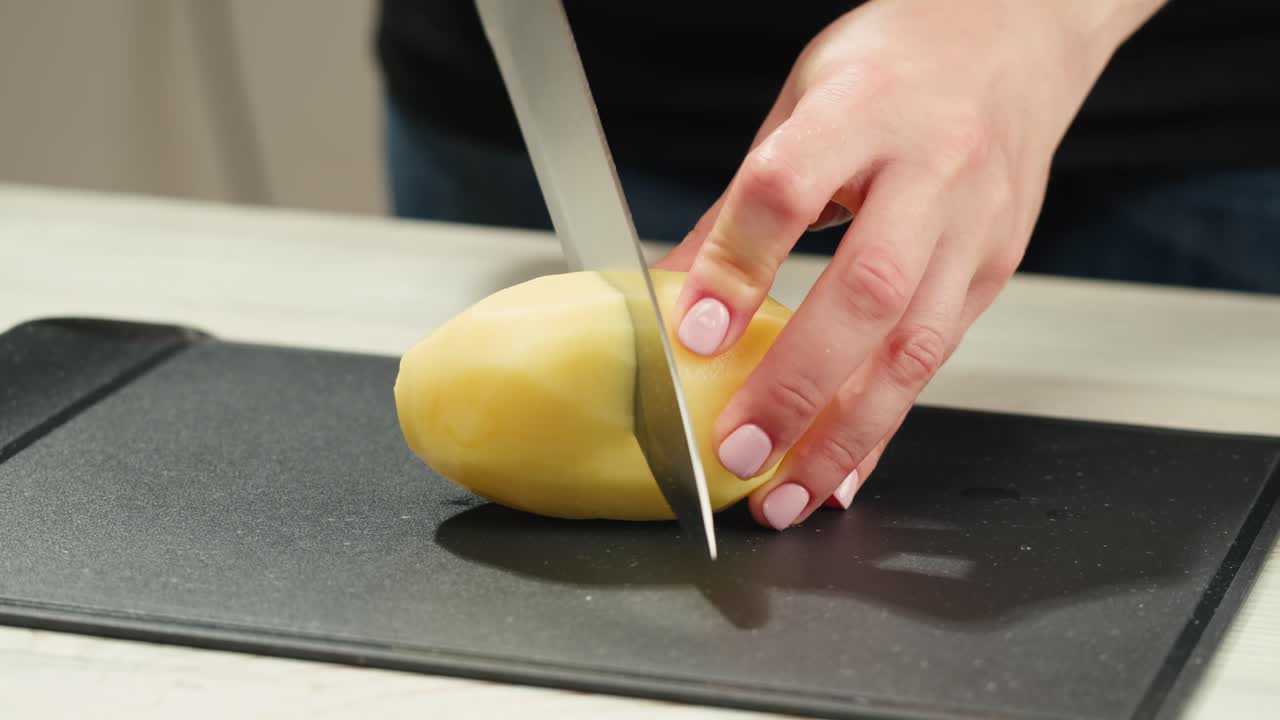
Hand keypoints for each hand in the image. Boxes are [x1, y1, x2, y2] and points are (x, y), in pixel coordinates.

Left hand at [655, 0, 1164, 528]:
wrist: (1016, 34)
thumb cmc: (897, 62)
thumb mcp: (799, 103)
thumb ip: (738, 205)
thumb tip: (667, 295)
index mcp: (863, 108)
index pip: (787, 188)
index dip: (734, 268)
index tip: (689, 334)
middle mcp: (932, 170)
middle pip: (867, 291)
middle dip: (796, 385)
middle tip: (736, 451)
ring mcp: (974, 226)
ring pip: (915, 346)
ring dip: (846, 435)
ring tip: (789, 494)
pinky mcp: (993, 269)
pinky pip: (937, 360)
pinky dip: (885, 424)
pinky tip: (845, 470)